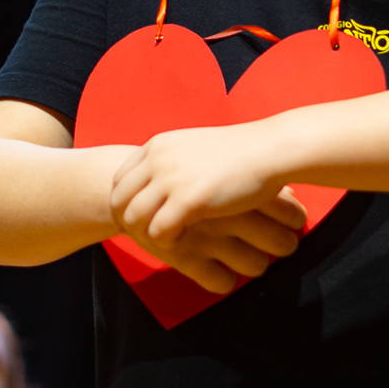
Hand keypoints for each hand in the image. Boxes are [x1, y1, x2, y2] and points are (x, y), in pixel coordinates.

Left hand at [110, 123, 306, 292]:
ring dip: (145, 234)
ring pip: (133, 218)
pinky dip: (165, 242)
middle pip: (119, 199)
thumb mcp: (195, 145)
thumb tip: (167, 175)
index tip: (141, 217)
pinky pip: (158, 231)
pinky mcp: (187, 200)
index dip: (125, 202)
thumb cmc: (241, 152)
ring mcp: (170, 179)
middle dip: (128, 222)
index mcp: (158, 145)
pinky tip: (180, 242)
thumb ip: (175, 158)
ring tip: (164, 240)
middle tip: (146, 236)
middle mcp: (157, 159)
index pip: (120, 179)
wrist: (269, 151)